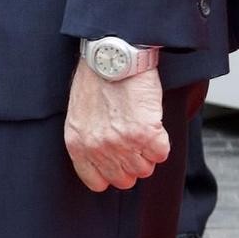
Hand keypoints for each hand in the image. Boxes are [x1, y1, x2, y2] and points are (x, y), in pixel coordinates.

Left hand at [63, 60, 169, 191]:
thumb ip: (89, 139)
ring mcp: (122, 143)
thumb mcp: (80, 114)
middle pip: (124, 180)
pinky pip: (161, 154)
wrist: (112, 56)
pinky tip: (151, 122)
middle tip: (132, 141)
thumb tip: (104, 158)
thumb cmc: (96, 78)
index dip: (110, 173)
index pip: (96, 182)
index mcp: (77, 143)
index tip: (117, 162)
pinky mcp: (146, 134)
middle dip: (132, 163)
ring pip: (145, 169)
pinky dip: (161, 141)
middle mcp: (98, 147)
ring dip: (147, 151)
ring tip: (140, 125)